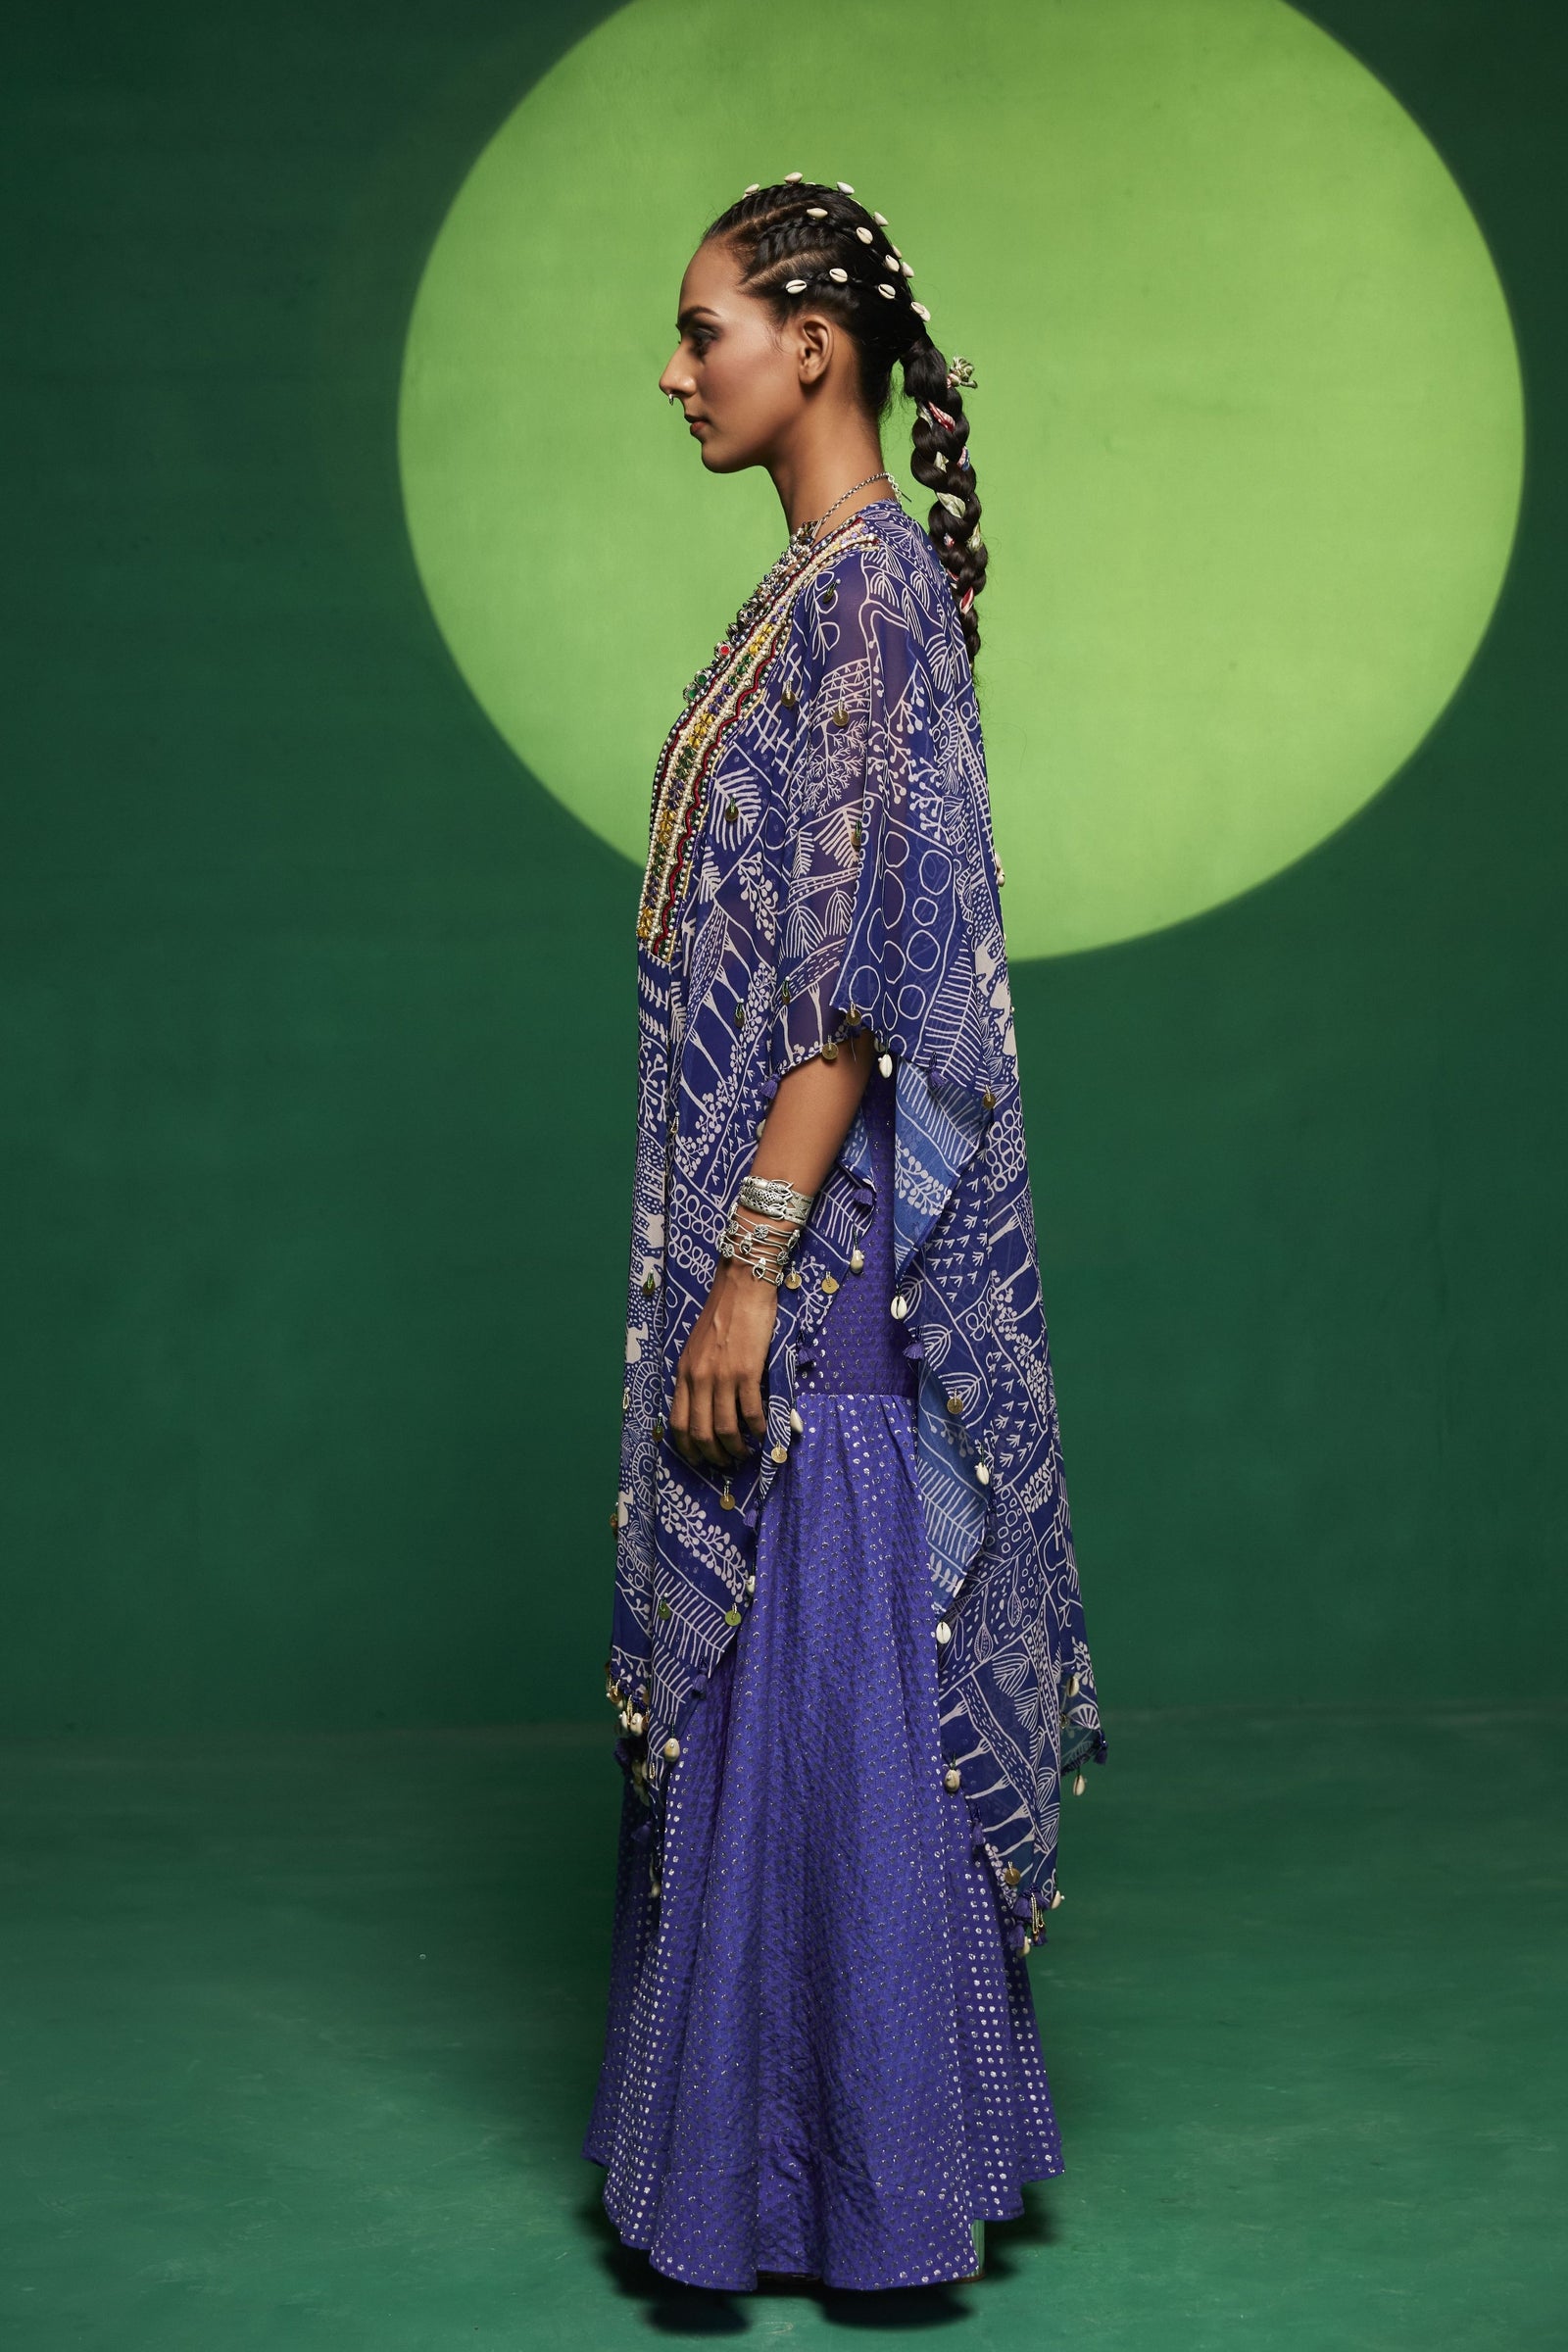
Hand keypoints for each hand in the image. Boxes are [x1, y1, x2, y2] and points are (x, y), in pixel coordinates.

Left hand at [670, 1258, 779, 1467]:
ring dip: (736, 1448)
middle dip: (712, 1455)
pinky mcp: (746, 1371)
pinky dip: (757, 1429)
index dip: (687, 1447)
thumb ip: (701, 1375)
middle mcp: (698, 1378)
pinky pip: (750, 1412)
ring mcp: (722, 1376)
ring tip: (745, 1453)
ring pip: (724, 1428)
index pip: (677, 1422)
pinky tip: (763, 1432)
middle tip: (725, 1462)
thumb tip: (711, 1404)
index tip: (698, 1458)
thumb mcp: (699, 1347)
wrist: (742, 1286)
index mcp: (684, 1372)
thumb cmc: (723, 1314)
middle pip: (700, 1432)